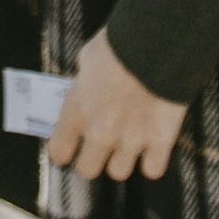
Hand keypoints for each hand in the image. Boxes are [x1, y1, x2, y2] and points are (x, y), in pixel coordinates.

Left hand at [44, 31, 189, 184]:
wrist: (157, 46)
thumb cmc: (118, 46)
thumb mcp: (88, 59)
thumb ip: (84, 83)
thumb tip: (86, 88)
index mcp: (77, 112)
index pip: (59, 152)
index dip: (64, 149)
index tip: (70, 145)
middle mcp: (100, 133)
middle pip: (88, 170)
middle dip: (93, 159)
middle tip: (101, 145)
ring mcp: (130, 141)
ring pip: (119, 172)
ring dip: (123, 159)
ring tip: (129, 143)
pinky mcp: (160, 142)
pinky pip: (152, 170)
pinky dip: (153, 161)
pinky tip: (153, 147)